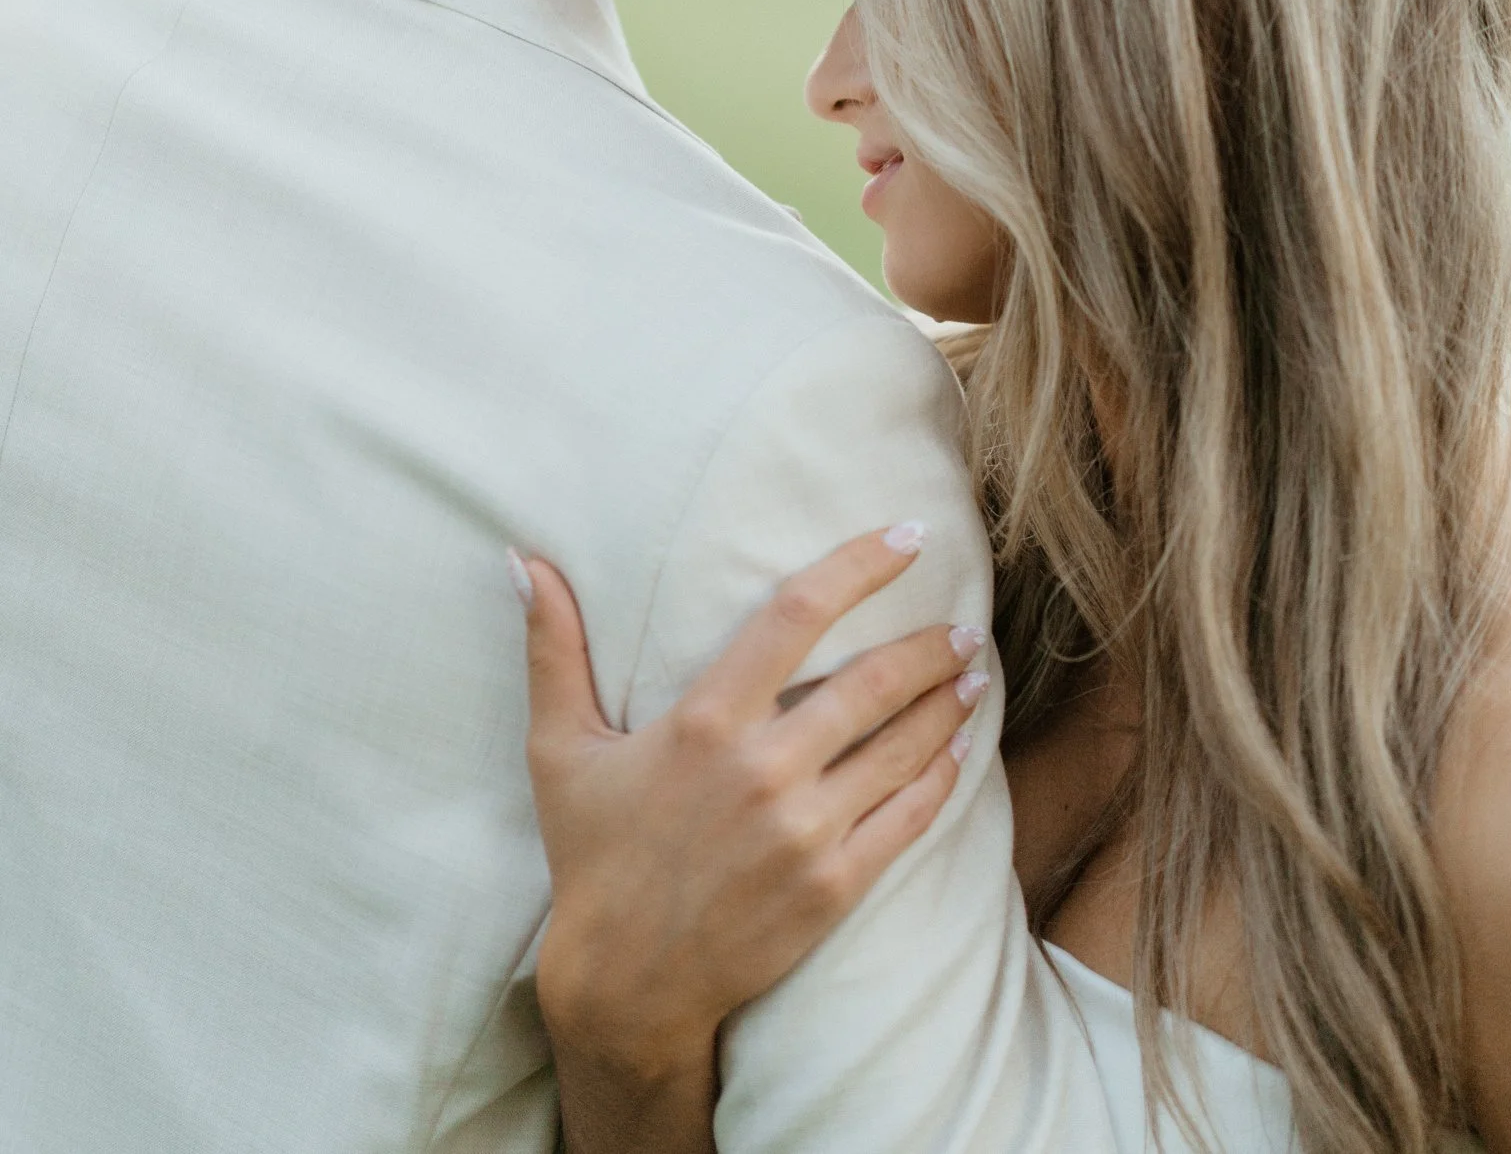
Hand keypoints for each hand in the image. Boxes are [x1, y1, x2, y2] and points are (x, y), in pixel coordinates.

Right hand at [516, 526, 988, 1138]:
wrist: (623, 986)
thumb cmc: (591, 856)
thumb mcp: (560, 748)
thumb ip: (552, 648)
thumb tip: (524, 561)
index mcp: (704, 720)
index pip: (797, 614)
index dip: (859, 566)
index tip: (906, 536)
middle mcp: (763, 768)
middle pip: (871, 681)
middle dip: (929, 646)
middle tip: (963, 624)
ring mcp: (804, 831)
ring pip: (902, 747)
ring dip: (948, 704)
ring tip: (975, 674)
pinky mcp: (833, 887)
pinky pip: (907, 819)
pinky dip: (942, 777)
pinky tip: (960, 751)